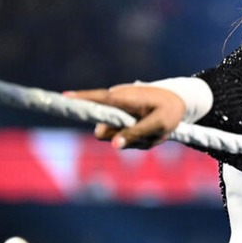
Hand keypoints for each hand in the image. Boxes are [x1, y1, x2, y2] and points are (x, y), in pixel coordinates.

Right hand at [64, 84, 185, 149]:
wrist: (180, 102)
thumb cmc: (170, 110)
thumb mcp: (159, 125)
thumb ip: (136, 134)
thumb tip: (113, 145)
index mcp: (124, 98)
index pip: (98, 99)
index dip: (80, 99)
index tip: (62, 97)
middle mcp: (116, 105)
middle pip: (103, 131)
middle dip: (123, 139)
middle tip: (149, 135)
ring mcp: (118, 114)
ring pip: (115, 138)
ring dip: (136, 140)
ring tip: (156, 132)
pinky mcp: (123, 122)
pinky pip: (125, 139)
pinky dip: (140, 140)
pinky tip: (154, 134)